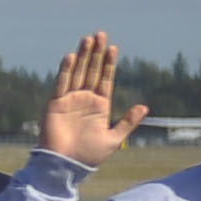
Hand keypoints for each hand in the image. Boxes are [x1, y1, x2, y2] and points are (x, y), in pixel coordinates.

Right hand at [39, 31, 149, 166]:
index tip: (113, 48)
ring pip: (77, 73)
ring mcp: (70, 100)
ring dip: (82, 56)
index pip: (105, 79)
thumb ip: (128, 121)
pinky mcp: (56, 104)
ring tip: (87, 39)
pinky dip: (65, 70)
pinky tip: (71, 57)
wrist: (66, 165)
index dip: (109, 64)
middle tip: (100, 35)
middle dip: (96, 54)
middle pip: (91, 71)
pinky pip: (61, 84)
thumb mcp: (114, 138)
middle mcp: (85, 99)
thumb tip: (144, 106)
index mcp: (100, 106)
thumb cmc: (89, 155)